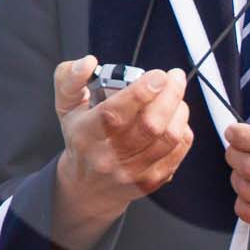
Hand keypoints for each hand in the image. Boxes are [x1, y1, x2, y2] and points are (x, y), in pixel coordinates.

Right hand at [51, 58, 192, 249]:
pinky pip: (177, 152)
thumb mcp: (66, 106)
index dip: (141, 92)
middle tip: (173, 78)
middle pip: (149, 125)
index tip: (157, 75)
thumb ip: (70, 78)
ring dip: (179, 110)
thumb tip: (88, 63)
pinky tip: (176, 118)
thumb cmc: (79, 138)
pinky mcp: (149, 182)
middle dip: (170, 95)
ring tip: (175, 96)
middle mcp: (108, 157)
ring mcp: (131, 172)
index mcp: (85, 135)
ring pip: (168, 138)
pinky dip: (183, 130)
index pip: (114, 114)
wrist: (85, 187)